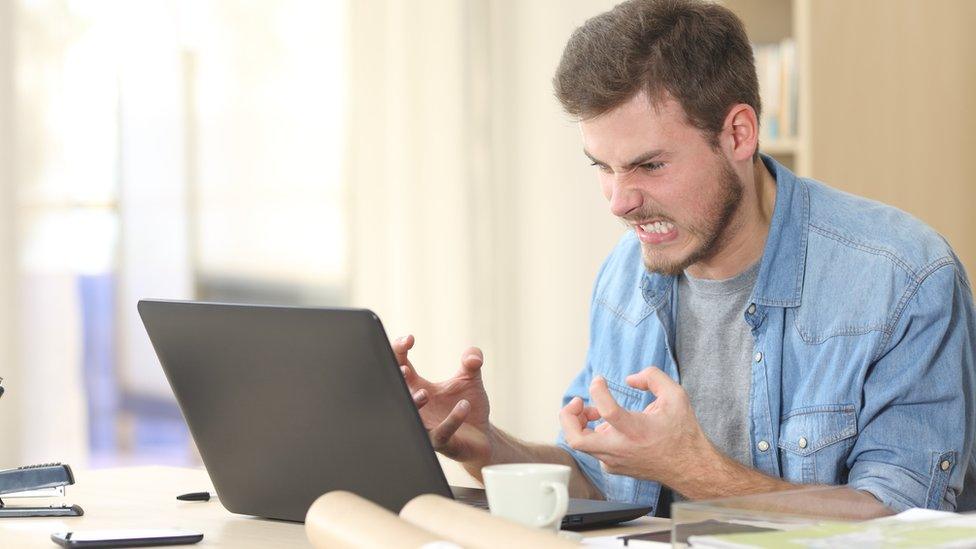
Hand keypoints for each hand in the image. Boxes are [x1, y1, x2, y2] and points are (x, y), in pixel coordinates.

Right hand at [394, 334, 491, 463]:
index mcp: (418, 386)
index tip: (410, 339)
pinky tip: (464, 406)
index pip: (399, 366)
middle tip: (403, 369)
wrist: (482, 436)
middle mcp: (418, 406)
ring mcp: (427, 426)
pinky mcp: (442, 443)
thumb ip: (472, 361)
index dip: (399, 351)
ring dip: (415, 404)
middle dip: (396, 380)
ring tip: (426, 393)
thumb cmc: (468, 406)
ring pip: (412, 417)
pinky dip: (452, 419)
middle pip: (396, 390)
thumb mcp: (470, 379)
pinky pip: (441, 433)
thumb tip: (473, 355)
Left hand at [558, 367, 713, 483]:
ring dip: (580, 423)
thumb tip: (629, 379)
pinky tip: (606, 426)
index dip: (597, 390)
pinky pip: (593, 450)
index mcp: (636, 431)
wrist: (688, 467)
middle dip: (568, 417)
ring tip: (593, 411)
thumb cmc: (681, 432)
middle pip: (576, 440)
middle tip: (578, 402)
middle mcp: (621, 449)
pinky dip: (592, 434)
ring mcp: (614, 461)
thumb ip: (652, 377)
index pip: (607, 411)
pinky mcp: (612, 467)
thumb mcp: (676, 396)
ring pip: (581, 444)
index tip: (599, 380)